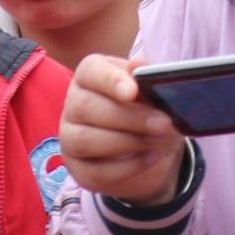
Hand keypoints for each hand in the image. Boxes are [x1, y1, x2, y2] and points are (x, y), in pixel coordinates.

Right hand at [59, 52, 189, 204]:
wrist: (148, 146)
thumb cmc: (146, 108)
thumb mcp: (151, 90)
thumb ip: (146, 78)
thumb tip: (139, 63)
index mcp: (90, 76)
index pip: (90, 71)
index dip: (110, 80)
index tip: (132, 91)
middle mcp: (73, 104)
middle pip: (86, 107)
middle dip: (129, 117)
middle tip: (164, 123)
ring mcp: (70, 138)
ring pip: (85, 140)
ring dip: (128, 142)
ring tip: (159, 141)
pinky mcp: (78, 169)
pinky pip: (95, 171)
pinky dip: (128, 166)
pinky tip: (151, 157)